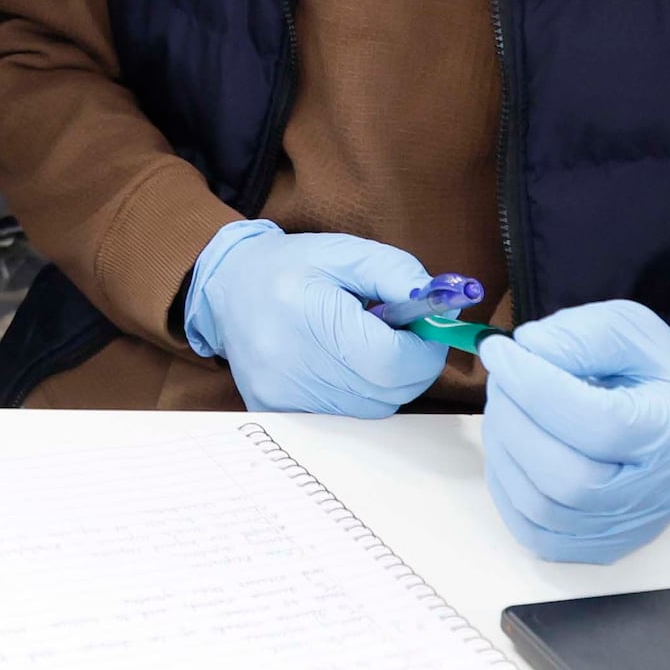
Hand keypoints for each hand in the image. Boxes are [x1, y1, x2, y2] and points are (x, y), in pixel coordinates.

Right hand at [182, 219, 450, 415]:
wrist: (225, 286)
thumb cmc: (289, 266)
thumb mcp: (346, 252)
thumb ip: (398, 273)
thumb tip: (444, 304)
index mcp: (310, 316)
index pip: (393, 362)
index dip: (425, 349)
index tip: (427, 329)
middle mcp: (292, 364)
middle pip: (387, 392)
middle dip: (409, 365)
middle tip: (399, 333)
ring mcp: (282, 394)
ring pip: (371, 408)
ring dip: (384, 380)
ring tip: (363, 343)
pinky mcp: (276, 410)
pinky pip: (343, 416)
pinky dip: (356, 392)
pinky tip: (339, 362)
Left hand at [477, 299, 669, 562]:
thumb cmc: (655, 373)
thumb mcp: (631, 331)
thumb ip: (583, 336)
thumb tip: (528, 349)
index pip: (600, 424)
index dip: (536, 388)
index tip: (500, 351)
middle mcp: (658, 493)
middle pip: (569, 480)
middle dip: (515, 422)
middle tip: (501, 380)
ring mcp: (630, 528)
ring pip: (544, 510)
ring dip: (505, 452)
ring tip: (505, 408)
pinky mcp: (601, 546)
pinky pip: (536, 533)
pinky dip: (507, 489)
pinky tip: (511, 448)